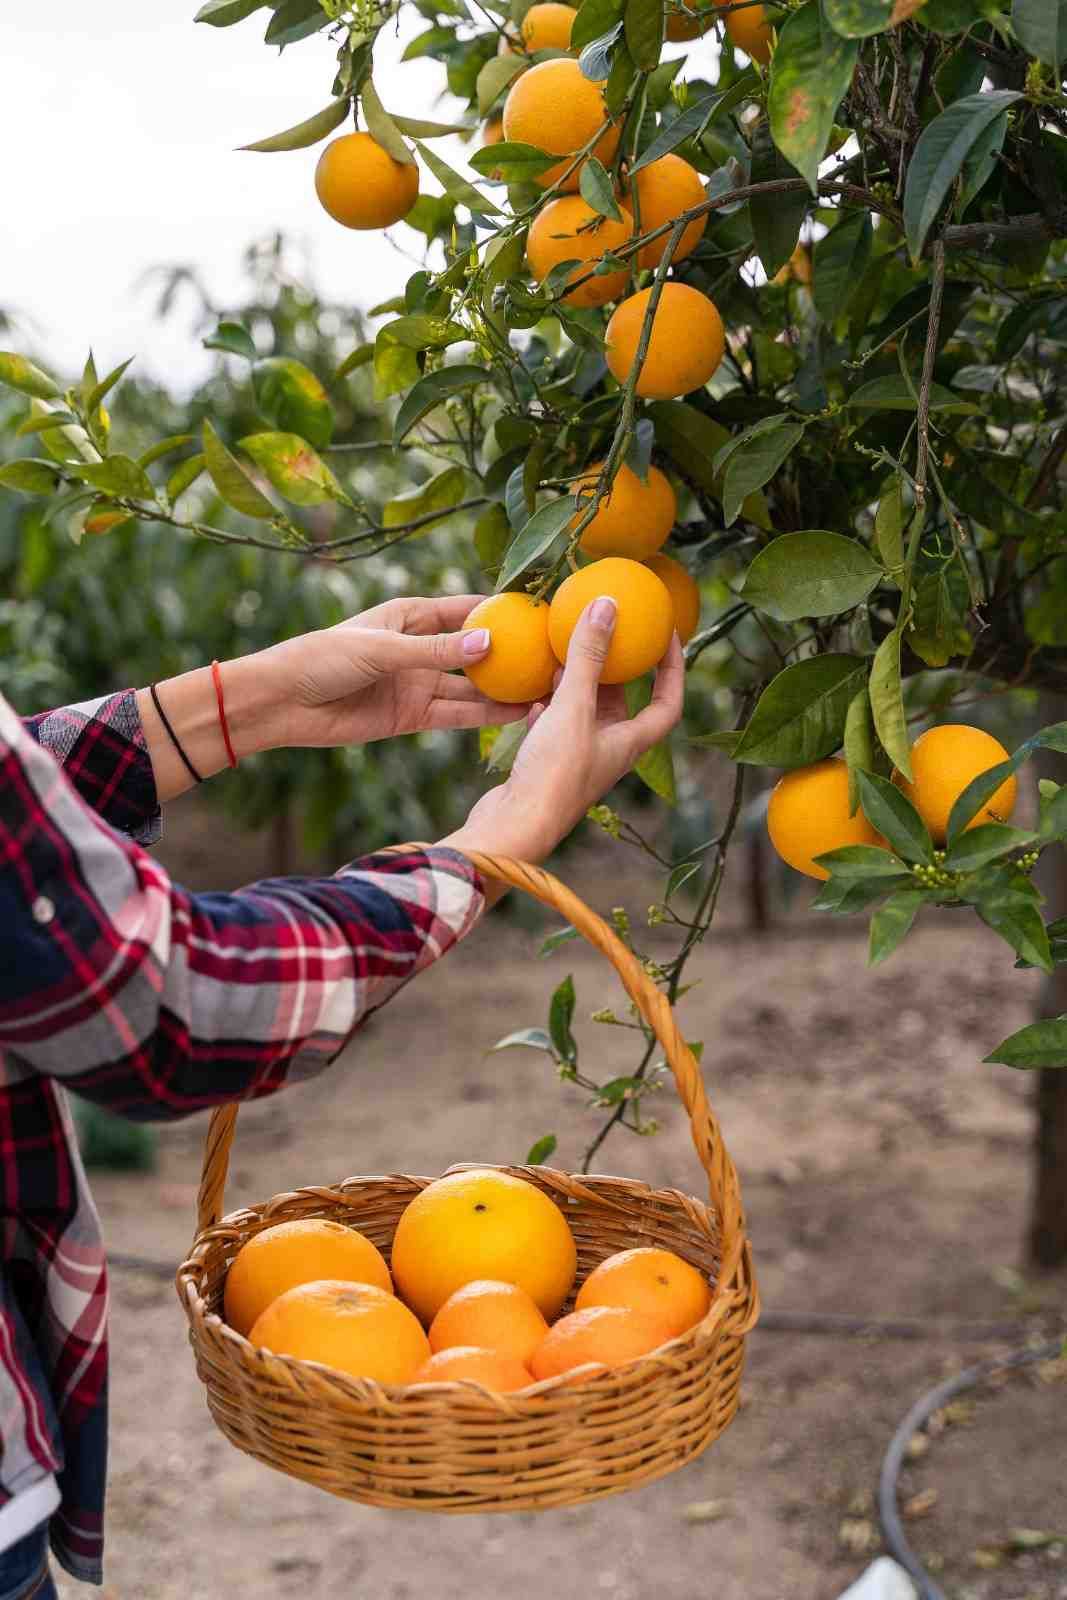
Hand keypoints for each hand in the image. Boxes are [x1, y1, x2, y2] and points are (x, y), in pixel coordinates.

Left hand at [238, 594, 528, 751]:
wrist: (283, 703)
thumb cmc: (322, 658)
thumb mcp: (383, 649)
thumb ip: (436, 651)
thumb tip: (489, 645)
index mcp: (409, 615)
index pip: (466, 610)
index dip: (502, 612)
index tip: (540, 614)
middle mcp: (419, 649)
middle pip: (475, 651)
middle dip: (512, 655)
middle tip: (553, 657)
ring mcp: (417, 684)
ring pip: (471, 687)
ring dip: (504, 690)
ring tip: (545, 690)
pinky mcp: (412, 716)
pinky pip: (456, 715)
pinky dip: (484, 716)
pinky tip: (516, 714)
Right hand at [443, 595, 683, 867]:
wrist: (514, 826)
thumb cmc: (554, 773)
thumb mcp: (573, 708)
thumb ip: (589, 657)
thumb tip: (607, 605)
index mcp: (629, 742)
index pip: (667, 702)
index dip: (673, 669)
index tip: (667, 636)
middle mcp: (609, 751)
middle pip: (622, 703)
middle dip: (616, 668)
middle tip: (606, 632)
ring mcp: (577, 758)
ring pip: (584, 711)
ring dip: (577, 682)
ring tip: (564, 651)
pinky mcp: (547, 764)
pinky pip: (554, 725)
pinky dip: (547, 704)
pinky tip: (531, 690)